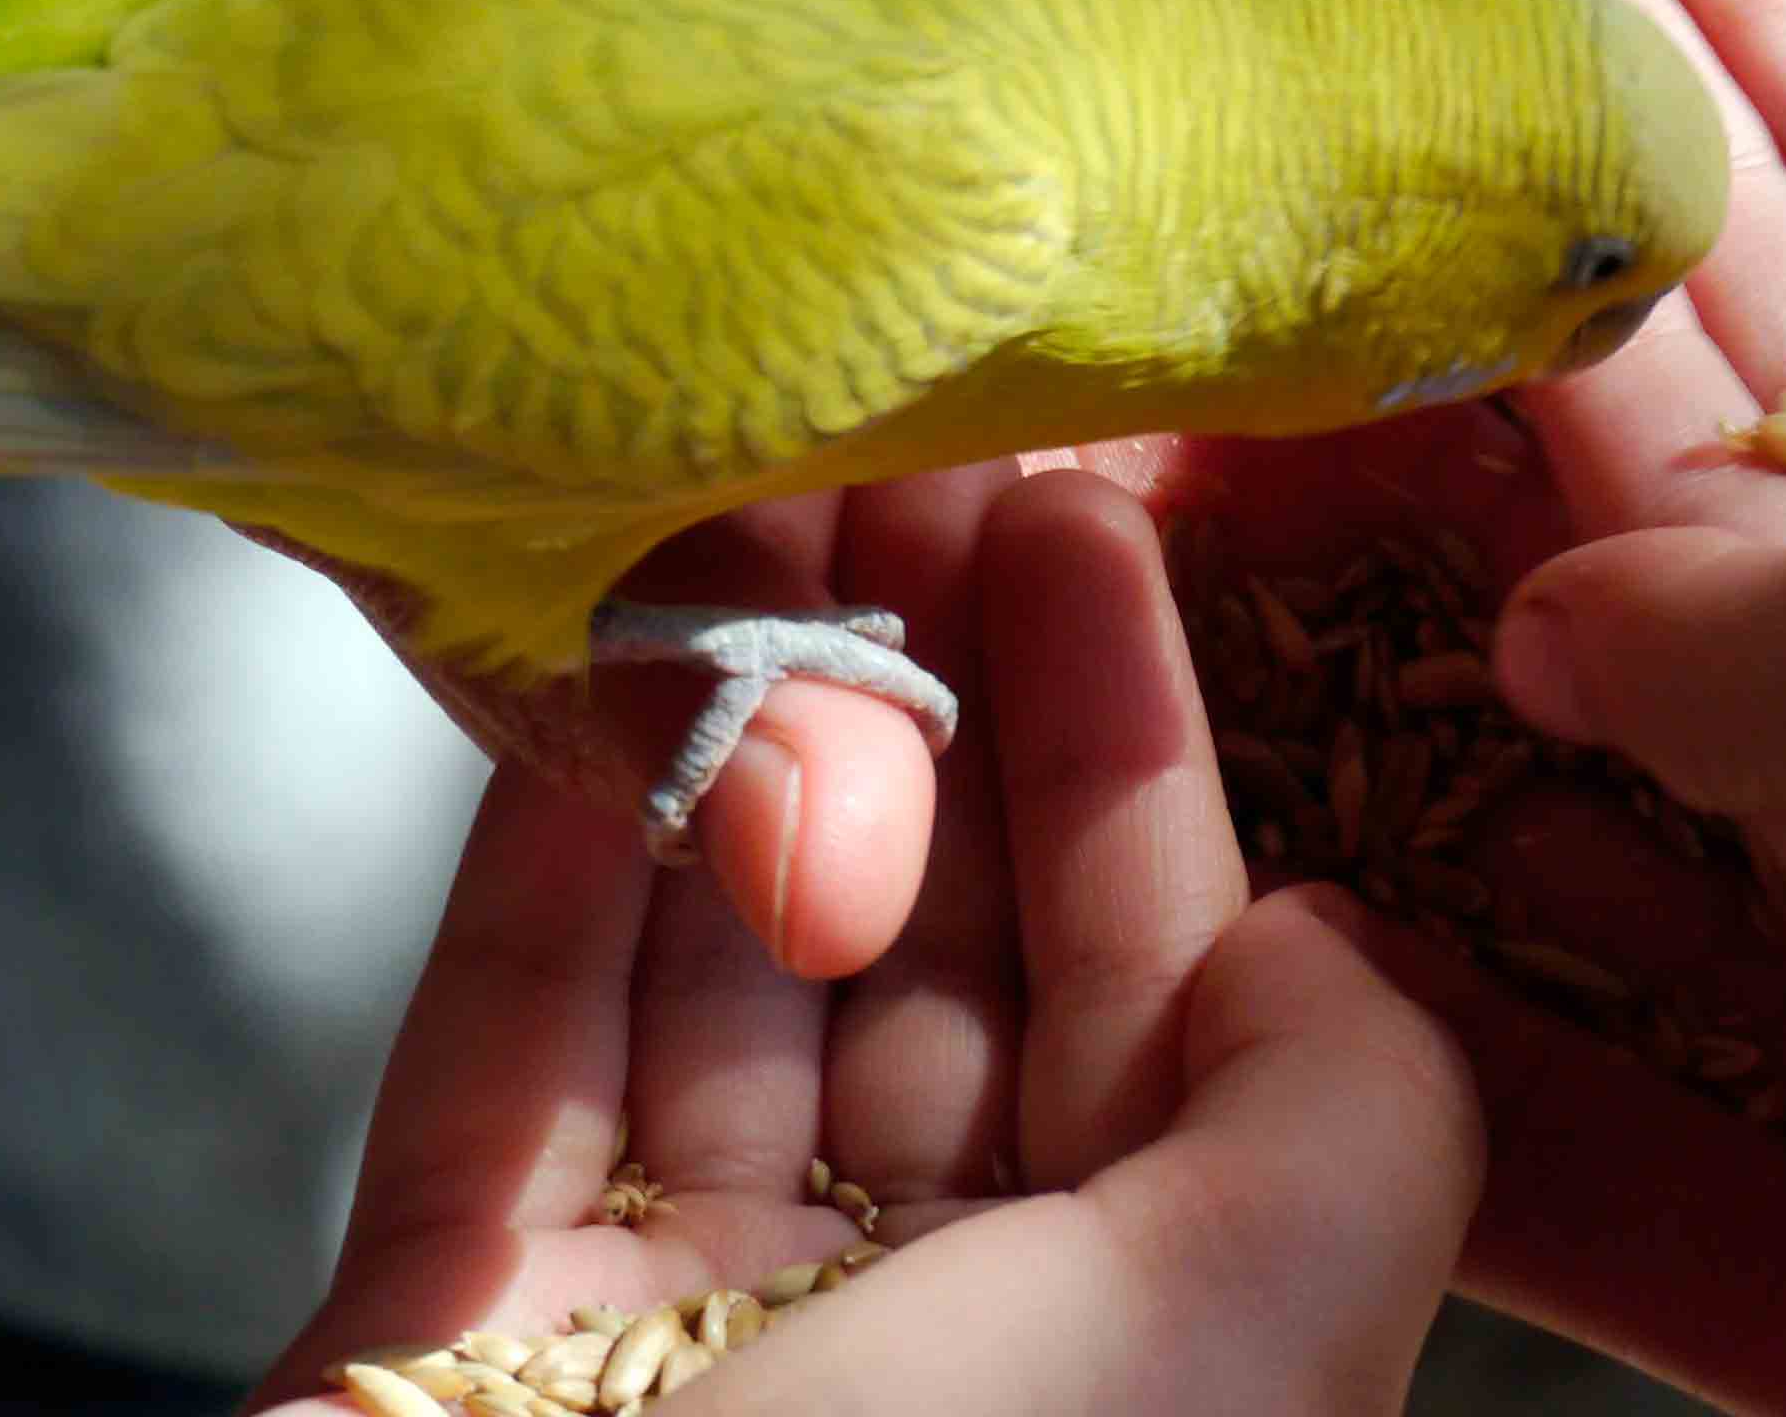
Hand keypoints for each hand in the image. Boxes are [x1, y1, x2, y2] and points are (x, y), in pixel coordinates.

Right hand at [248, 466, 1478, 1415]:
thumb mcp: (1216, 1363)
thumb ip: (1343, 1129)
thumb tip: (1316, 946)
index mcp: (1141, 1368)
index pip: (1165, 1003)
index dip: (1135, 752)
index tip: (1093, 522)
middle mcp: (928, 1355)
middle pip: (942, 957)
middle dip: (930, 699)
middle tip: (903, 459)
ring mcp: (674, 1344)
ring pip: (722, 970)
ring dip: (734, 732)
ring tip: (745, 496)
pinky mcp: (442, 1330)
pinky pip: (503, 1043)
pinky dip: (545, 852)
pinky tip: (583, 661)